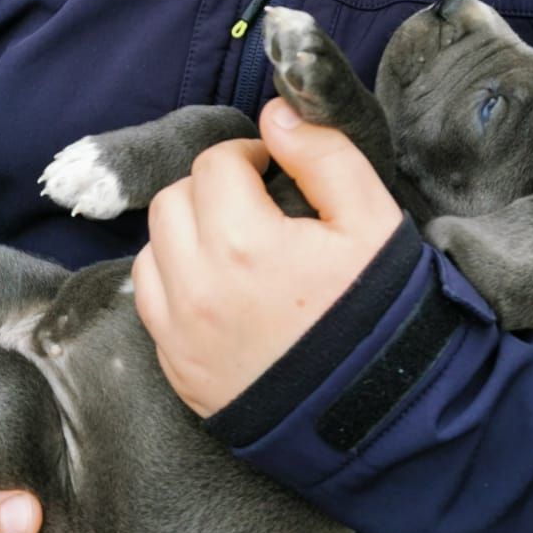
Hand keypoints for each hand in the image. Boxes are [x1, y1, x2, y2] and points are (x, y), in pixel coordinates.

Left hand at [132, 97, 402, 418]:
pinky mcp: (177, 370)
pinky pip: (151, 304)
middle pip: (172, 201)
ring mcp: (180, 335)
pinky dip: (174, 282)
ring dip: (185, 234)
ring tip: (235, 246)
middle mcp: (197, 288)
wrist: (380, 418)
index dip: (248, 156)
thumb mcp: (373, 220)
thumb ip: (324, 154)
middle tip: (256, 203)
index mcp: (244, 244)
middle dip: (212, 189)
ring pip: (151, 250)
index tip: (275, 171)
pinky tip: (219, 289)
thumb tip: (276, 114)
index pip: (215, 164)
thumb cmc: (382, 314)